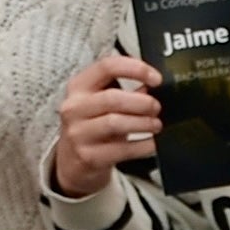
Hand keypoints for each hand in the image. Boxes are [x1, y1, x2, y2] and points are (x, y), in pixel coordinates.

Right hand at [48, 53, 162, 200]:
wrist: (73, 162)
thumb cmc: (93, 126)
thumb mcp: (102, 103)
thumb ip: (127, 92)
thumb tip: (155, 87)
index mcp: (79, 86)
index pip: (107, 67)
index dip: (136, 69)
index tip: (156, 79)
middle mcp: (74, 107)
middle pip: (112, 98)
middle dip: (141, 102)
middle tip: (156, 107)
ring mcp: (79, 133)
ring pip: (115, 123)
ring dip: (143, 123)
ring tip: (156, 125)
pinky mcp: (88, 156)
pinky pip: (122, 149)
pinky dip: (143, 146)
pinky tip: (152, 143)